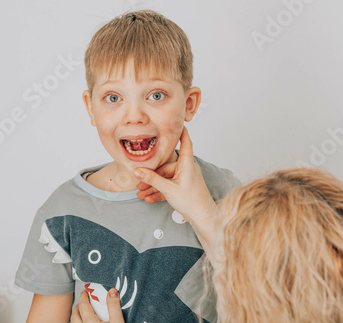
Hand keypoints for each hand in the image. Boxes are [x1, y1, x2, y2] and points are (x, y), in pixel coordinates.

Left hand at [70, 289, 123, 322]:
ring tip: (82, 311)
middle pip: (75, 315)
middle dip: (78, 306)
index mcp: (90, 322)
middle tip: (83, 300)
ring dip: (77, 315)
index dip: (83, 297)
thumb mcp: (118, 321)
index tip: (85, 292)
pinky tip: (85, 321)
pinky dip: (79, 322)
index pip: (83, 306)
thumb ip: (114, 306)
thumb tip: (112, 291)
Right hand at [133, 127, 217, 252]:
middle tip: (139, 182)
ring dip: (153, 186)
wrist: (203, 218)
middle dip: (152, 176)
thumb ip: (153, 179)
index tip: (178, 122)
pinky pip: (169, 188)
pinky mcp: (184, 189)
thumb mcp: (168, 189)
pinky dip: (159, 192)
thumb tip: (139, 171)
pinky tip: (149, 198)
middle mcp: (187, 169)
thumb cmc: (192, 201)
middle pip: (166, 167)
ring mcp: (185, 180)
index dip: (181, 132)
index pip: (185, 142)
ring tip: (141, 193)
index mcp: (187, 164)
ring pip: (165, 179)